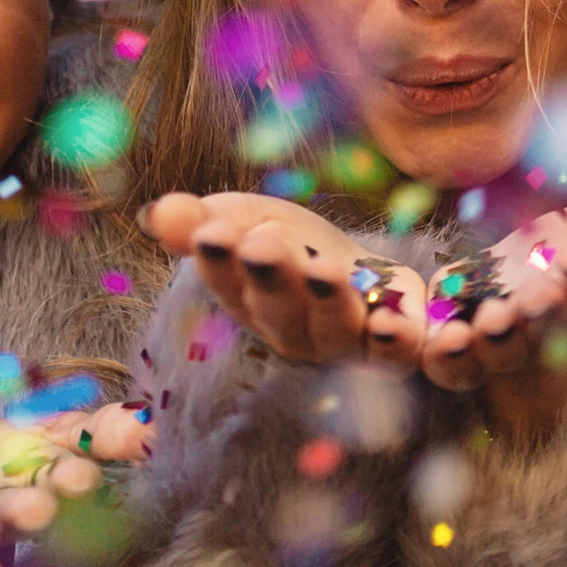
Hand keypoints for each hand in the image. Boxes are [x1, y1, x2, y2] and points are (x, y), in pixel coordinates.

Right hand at [142, 191, 429, 369]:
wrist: (364, 270)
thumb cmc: (293, 245)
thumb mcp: (245, 220)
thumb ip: (202, 221)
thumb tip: (158, 211)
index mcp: (251, 303)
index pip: (229, 285)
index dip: (220, 262)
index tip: (214, 231)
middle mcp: (298, 332)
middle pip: (281, 313)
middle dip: (271, 279)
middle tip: (261, 243)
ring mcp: (349, 343)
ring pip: (338, 331)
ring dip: (331, 304)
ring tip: (323, 270)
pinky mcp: (401, 343)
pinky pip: (405, 355)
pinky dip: (409, 346)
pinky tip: (404, 325)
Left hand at [421, 204, 566, 393]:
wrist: (509, 281)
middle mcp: (548, 327)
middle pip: (550, 324)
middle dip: (545, 309)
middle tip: (538, 294)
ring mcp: (497, 345)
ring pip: (495, 352)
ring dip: (492, 340)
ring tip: (490, 321)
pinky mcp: (448, 352)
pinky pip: (440, 363)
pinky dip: (433, 353)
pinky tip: (429, 333)